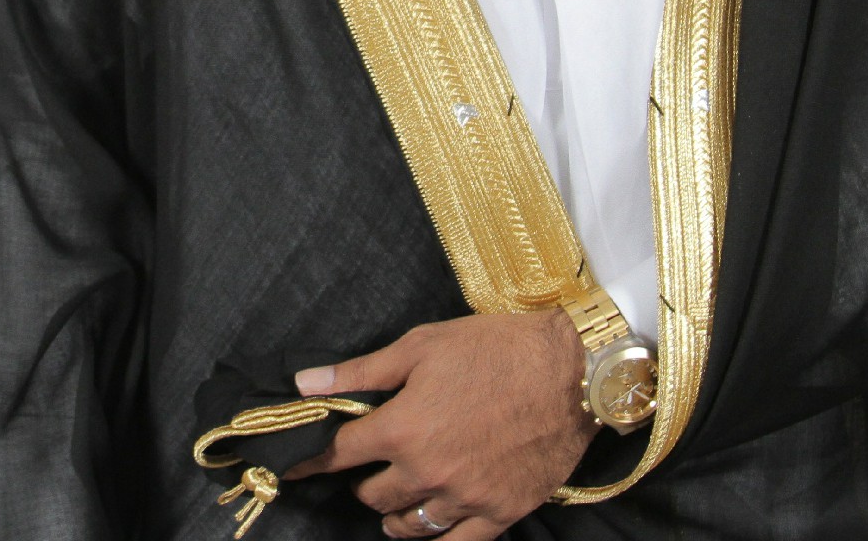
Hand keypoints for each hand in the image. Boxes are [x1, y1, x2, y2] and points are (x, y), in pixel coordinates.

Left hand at [286, 312, 593, 538]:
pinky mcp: (499, 512)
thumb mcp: (420, 346)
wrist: (571, 371)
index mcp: (401, 428)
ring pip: (409, 526)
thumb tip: (303, 384)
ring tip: (393, 502)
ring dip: (393, 515)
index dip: (313, 461)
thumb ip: (359, 372)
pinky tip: (431, 525)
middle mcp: (426, 471)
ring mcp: (464, 497)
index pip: (340, 454)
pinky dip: (436, 538)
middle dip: (363, 482)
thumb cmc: (493, 349)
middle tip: (367, 470)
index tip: (295, 468)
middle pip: (372, 496)